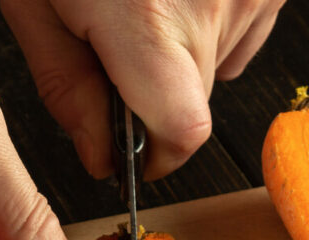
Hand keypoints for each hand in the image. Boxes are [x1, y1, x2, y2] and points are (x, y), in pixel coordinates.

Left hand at [0, 0, 285, 179]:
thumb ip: (66, 85)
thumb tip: (98, 152)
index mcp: (147, 19)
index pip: (183, 128)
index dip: (160, 153)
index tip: (139, 155)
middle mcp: (211, 4)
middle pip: (195, 99)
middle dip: (154, 93)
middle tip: (115, 43)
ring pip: (219, 62)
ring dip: (181, 52)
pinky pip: (243, 24)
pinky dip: (210, 20)